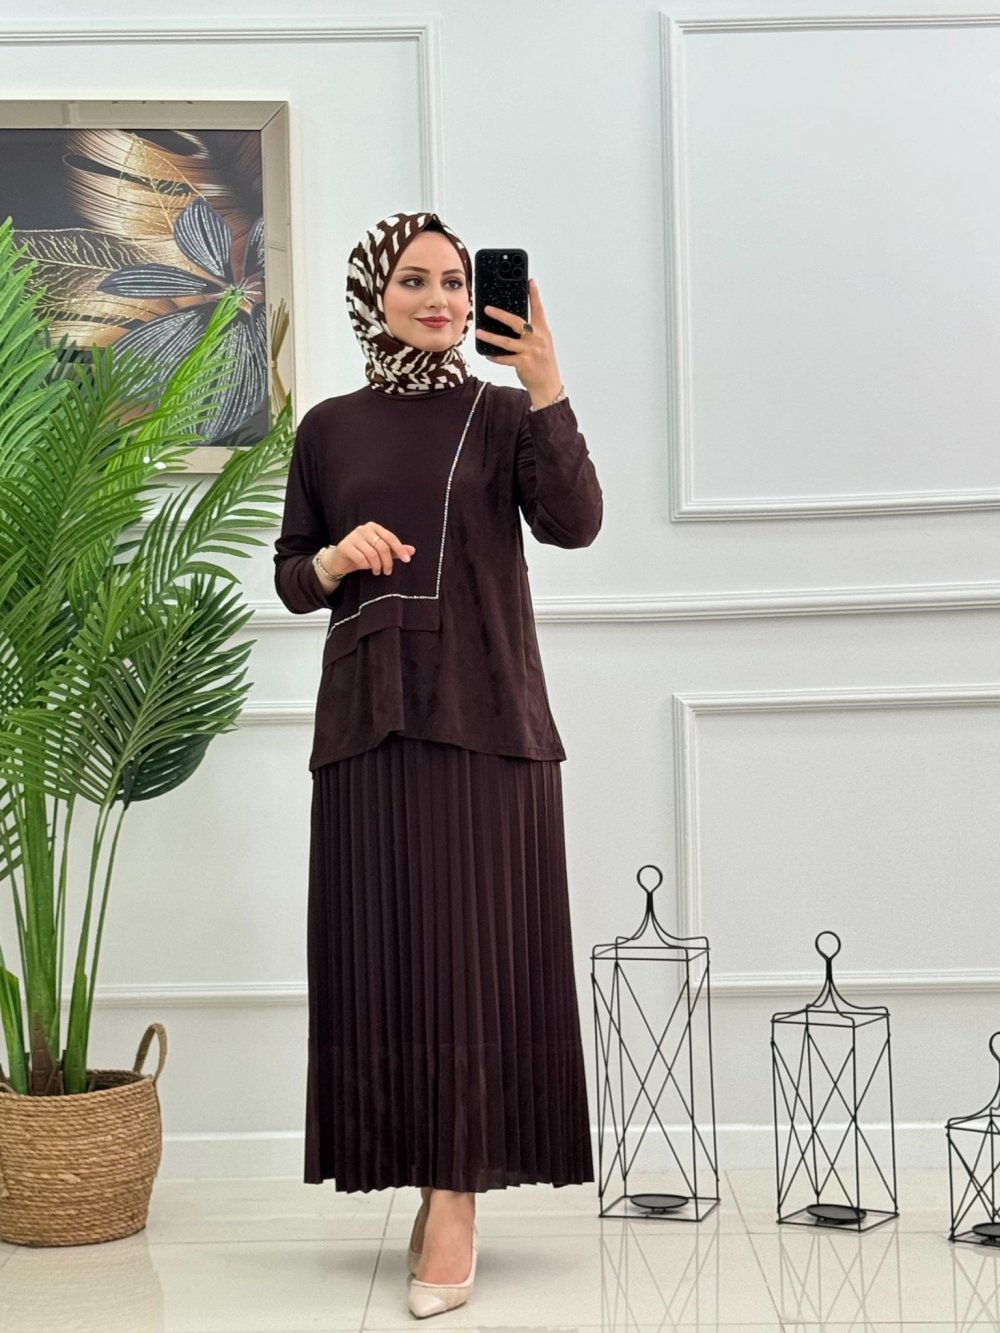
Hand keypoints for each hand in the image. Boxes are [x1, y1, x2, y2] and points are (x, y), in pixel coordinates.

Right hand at [329, 523, 414, 576]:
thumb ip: (395, 551)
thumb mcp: (379, 553)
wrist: (339, 560)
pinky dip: (365, 565)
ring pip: (372, 554)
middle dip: (388, 562)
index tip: (407, 560)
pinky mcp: (344, 546)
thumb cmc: (361, 555)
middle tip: (387, 572)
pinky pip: (361, 558)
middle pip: (382, 547)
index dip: (400, 549)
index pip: (390, 538)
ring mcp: (353, 536)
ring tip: (377, 571)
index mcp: (374, 527)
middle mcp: (363, 529)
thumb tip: (412, 551)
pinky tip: (365, 567)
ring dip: (377, 566)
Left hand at [475, 277, 562, 401]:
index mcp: (543, 331)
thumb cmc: (543, 363)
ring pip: (506, 342)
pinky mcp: (523, 364)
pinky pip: (505, 359)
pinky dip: (495, 357)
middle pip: (516, 322)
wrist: (548, 385)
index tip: (530, 281)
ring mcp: (530, 351)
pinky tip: (487, 354)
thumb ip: (531, 332)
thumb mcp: (542, 344)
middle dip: (500, 315)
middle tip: (487, 309)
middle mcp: (537, 339)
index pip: (538, 309)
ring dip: (490, 337)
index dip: (534, 294)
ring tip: (479, 332)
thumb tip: (513, 322)